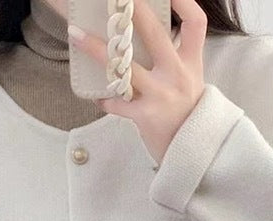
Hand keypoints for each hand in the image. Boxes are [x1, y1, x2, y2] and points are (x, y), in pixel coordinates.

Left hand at [68, 0, 207, 164]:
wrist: (195, 153)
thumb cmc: (188, 116)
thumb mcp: (189, 83)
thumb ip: (173, 61)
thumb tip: (142, 41)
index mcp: (192, 64)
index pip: (196, 24)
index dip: (184, 3)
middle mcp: (178, 75)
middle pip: (156, 35)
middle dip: (135, 11)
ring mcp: (161, 96)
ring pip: (125, 67)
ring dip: (96, 49)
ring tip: (76, 34)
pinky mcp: (145, 117)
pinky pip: (117, 103)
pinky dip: (105, 99)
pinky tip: (97, 97)